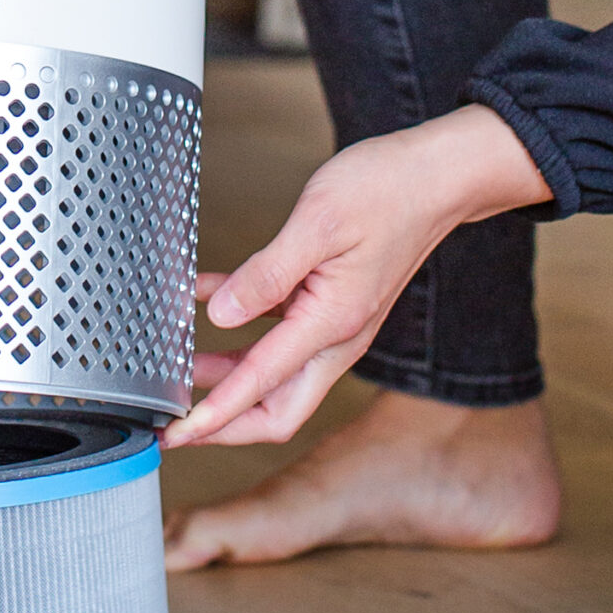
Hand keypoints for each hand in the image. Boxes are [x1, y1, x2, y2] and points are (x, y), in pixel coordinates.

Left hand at [164, 106, 552, 448]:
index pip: (262, 387)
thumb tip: (219, 314)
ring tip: (179, 369)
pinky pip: (279, 329)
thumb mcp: (316, 224)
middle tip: (176, 423)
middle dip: (224, 421)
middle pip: (276, 407)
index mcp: (331, 324)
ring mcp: (335, 324)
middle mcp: (336, 337)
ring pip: (275, 373)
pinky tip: (204, 297)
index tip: (177, 434)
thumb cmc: (387, 191)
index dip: (215, 416)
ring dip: (226, 374)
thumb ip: (265, 274)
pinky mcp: (332, 304)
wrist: (437, 177)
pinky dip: (241, 323)